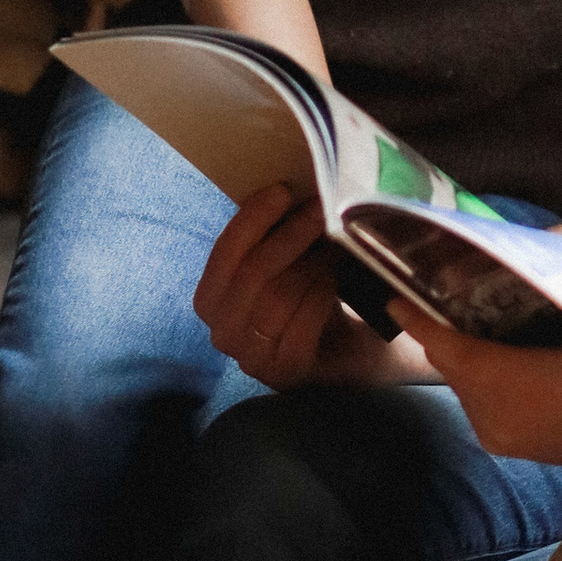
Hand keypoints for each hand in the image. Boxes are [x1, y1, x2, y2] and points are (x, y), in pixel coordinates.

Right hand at [192, 189, 412, 390]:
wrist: (350, 350)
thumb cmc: (311, 297)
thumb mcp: (285, 262)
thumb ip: (272, 234)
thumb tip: (286, 187)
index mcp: (211, 300)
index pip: (225, 254)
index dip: (252, 219)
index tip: (284, 190)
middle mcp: (222, 333)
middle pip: (253, 274)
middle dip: (289, 236)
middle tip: (321, 209)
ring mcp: (252, 359)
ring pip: (278, 297)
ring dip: (310, 264)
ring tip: (335, 243)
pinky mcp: (286, 373)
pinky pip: (302, 323)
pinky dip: (321, 294)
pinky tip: (337, 278)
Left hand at [400, 306, 561, 467]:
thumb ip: (539, 294)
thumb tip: (501, 263)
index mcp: (508, 387)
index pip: (447, 347)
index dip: (417, 319)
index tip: (394, 296)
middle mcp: (500, 422)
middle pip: (456, 370)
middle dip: (446, 335)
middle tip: (441, 298)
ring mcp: (516, 443)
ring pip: (473, 392)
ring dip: (471, 361)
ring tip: (478, 323)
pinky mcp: (535, 452)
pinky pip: (494, 409)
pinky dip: (492, 382)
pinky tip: (511, 357)